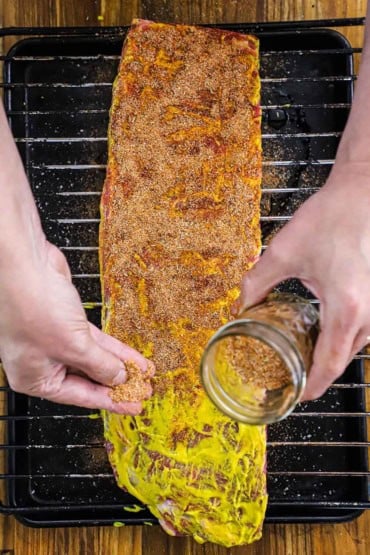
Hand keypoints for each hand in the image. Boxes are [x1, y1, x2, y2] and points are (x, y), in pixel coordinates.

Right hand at [0, 240, 153, 413]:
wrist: (26, 263)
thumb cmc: (34, 306)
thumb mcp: (74, 345)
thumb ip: (100, 364)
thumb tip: (119, 378)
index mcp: (35, 378)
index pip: (80, 396)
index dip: (110, 402)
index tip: (133, 407)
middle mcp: (43, 362)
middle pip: (88, 378)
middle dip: (118, 383)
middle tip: (143, 390)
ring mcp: (55, 340)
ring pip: (94, 358)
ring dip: (120, 365)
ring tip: (144, 373)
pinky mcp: (66, 321)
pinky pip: (95, 340)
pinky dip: (114, 348)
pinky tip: (132, 355)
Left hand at [234, 162, 369, 399]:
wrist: (365, 190)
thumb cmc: (333, 216)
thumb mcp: (285, 250)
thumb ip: (258, 281)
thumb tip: (242, 304)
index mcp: (346, 306)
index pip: (330, 362)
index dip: (312, 385)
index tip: (299, 396)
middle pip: (345, 357)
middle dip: (320, 371)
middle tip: (295, 375)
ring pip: (357, 343)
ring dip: (333, 351)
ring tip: (306, 352)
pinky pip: (365, 326)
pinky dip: (346, 333)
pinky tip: (327, 324)